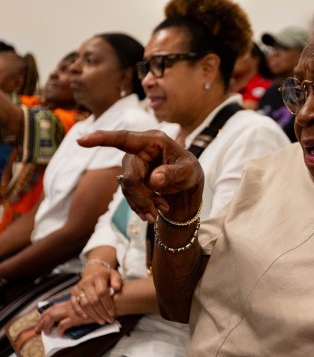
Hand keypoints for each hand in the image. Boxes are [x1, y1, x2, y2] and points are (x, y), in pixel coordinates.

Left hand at [36, 300, 96, 336]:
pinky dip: (60, 330)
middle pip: (50, 312)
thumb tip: (72, 313)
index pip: (53, 307)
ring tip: (44, 332)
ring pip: (52, 317)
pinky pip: (63, 325)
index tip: (40, 319)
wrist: (108, 303)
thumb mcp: (86, 304)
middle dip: (41, 321)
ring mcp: (72, 311)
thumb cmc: (100, 304)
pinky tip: (61, 334)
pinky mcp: (76, 318)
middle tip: (37, 329)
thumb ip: (78, 307)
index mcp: (71, 302)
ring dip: (46, 325)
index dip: (45, 313)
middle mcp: (69, 305)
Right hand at [71, 268, 121, 324]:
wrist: (93, 271)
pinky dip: (79, 311)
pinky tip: (86, 317)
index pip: (102, 292)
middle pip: (93, 300)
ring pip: (84, 304)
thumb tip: (117, 288)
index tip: (112, 313)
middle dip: (102, 312)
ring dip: (93, 314)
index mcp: (98, 277)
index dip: (107, 304)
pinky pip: (74, 303)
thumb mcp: (114, 274)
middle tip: (108, 320)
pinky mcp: (73, 292)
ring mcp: (79, 287)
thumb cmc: (106, 276)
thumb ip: (117, 280)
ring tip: (101, 321)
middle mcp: (87, 282)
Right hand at [77, 130, 203, 222]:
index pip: (124, 139)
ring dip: (142, 204)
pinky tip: (157, 209)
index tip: (81, 140)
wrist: (187, 182)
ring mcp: (133, 163)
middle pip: (131, 177)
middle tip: (153, 216)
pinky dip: (142, 205)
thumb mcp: (188, 172)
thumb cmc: (189, 171)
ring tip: (160, 212)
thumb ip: (173, 174)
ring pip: (128, 188)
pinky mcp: (131, 176)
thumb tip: (154, 180)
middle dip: (141, 198)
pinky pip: (130, 194)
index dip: (102, 139)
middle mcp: (139, 150)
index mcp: (153, 141)